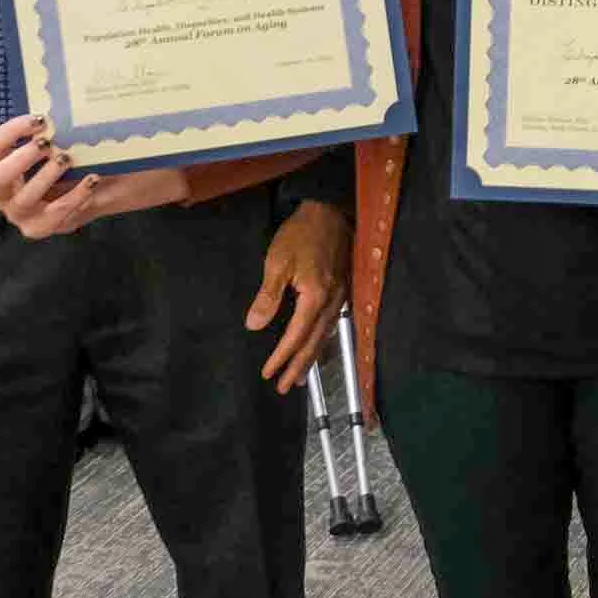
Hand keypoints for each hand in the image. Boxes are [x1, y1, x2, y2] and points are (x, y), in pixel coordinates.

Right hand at [0, 114, 191, 238]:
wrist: (96, 185)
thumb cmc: (70, 157)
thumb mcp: (57, 140)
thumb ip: (49, 128)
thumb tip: (59, 100)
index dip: (13, 131)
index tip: (40, 119)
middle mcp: (1, 193)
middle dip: (22, 159)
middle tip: (47, 143)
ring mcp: (18, 213)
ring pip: (24, 199)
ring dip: (46, 177)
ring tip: (67, 159)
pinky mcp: (40, 228)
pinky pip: (54, 215)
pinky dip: (75, 196)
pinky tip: (92, 180)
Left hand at [246, 200, 352, 393]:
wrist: (330, 211)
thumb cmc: (301, 235)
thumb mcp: (277, 262)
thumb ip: (268, 296)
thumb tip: (254, 326)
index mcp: (315, 297)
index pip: (296, 336)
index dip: (281, 357)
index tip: (267, 374)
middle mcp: (331, 302)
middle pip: (314, 342)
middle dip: (298, 366)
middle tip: (285, 387)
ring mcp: (340, 296)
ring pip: (326, 335)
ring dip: (312, 357)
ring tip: (300, 375)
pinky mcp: (342, 289)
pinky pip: (332, 323)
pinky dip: (322, 340)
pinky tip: (317, 344)